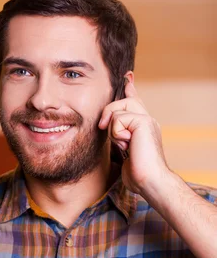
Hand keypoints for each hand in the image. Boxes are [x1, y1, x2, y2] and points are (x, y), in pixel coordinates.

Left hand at [98, 81, 170, 195]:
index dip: (131, 88)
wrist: (150, 181)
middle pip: (123, 101)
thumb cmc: (138, 174)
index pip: (135, 102)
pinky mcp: (144, 121)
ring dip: (113, 130)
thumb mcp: (124, 154)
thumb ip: (118, 139)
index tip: (128, 77)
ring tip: (124, 145)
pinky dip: (117, 134)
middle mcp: (147, 120)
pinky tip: (127, 144)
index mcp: (143, 127)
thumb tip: (107, 130)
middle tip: (109, 132)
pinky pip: (118, 119)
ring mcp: (147, 120)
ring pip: (118, 110)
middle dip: (110, 114)